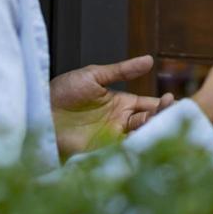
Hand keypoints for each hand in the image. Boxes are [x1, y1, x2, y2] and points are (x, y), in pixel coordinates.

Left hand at [50, 55, 174, 157]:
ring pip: (140, 138)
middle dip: (162, 118)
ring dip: (152, 132)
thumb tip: (149, 60)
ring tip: (161, 124)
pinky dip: (136, 149)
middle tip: (171, 111)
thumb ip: (122, 71)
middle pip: (149, 123)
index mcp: (121, 104)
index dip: (163, 104)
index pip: (149, 105)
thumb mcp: (94, 75)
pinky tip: (145, 143)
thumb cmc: (62, 91)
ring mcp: (112, 138)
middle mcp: (120, 122)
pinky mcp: (101, 152)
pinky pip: (123, 153)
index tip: (173, 100)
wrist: (39, 110)